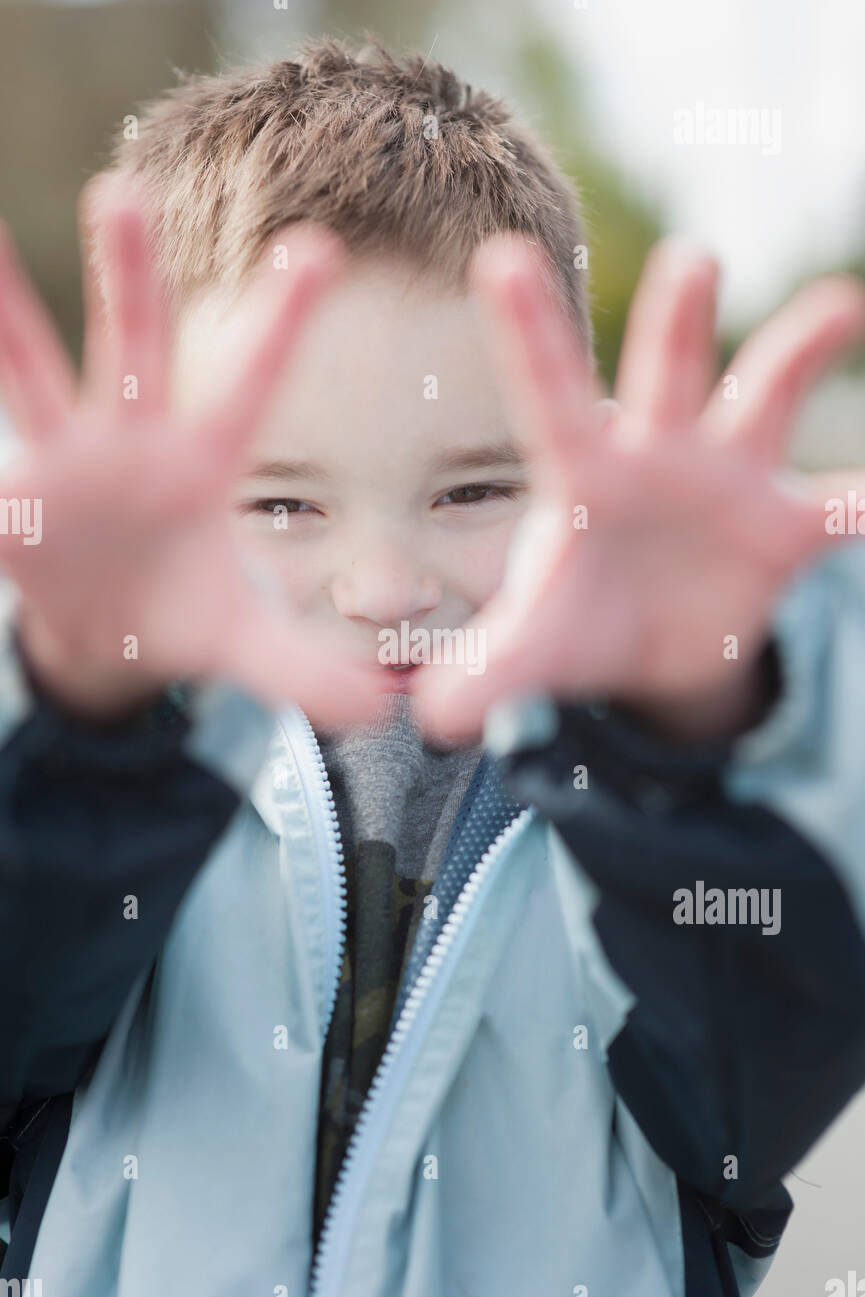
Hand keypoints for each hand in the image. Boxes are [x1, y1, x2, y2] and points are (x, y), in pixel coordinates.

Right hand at [0, 176, 378, 722]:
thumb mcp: (243, 644)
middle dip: (126, 277)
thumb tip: (381, 711)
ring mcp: (59, 461)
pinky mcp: (8, 499)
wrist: (106, 634)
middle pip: (130, 348)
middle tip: (122, 192)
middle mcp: (128, 441)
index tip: (319, 249)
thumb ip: (305, 669)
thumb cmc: (183, 612)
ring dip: (5, 311)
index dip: (279, 324)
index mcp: (199, 461)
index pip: (248, 386)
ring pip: (29, 372)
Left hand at [414, 235, 864, 741]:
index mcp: (584, 472)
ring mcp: (729, 479)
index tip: (500, 258)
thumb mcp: (535, 647)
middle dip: (677, 318)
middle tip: (687, 258)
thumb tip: (435, 719)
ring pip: (764, 397)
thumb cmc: (580, 622)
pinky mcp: (786, 527)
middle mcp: (659, 452)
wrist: (655, 646)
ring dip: (798, 350)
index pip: (548, 394)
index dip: (528, 333)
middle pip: (666, 371)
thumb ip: (491, 670)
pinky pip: (839, 511)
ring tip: (837, 304)